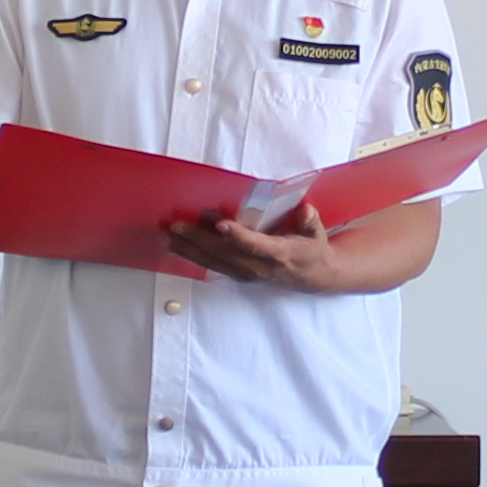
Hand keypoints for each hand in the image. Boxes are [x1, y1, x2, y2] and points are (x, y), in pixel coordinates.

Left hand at [169, 200, 345, 292]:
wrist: (312, 276)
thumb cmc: (311, 248)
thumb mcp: (317, 233)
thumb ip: (310, 221)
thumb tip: (305, 210)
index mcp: (279, 255)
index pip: (256, 246)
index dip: (239, 236)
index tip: (221, 224)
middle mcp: (259, 268)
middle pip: (226, 254)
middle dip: (200, 240)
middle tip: (177, 226)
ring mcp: (247, 274)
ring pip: (215, 262)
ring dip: (190, 249)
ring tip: (170, 236)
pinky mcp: (238, 275)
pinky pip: (213, 266)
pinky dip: (194, 256)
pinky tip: (177, 246)